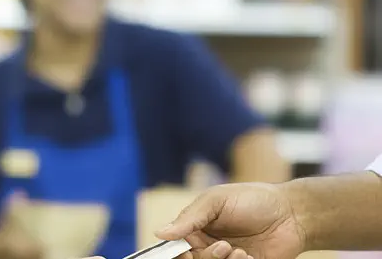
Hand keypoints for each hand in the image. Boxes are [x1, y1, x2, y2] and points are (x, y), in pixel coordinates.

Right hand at [154, 183, 304, 258]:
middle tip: (223, 246)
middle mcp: (208, 246)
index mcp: (196, 228)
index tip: (184, 251)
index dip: (174, 252)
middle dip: (206, 258)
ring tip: (239, 251)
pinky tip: (250, 256)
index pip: (174, 246)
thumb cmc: (253, 199)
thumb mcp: (216, 200)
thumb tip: (159, 232)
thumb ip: (189, 217)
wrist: (293, 213)